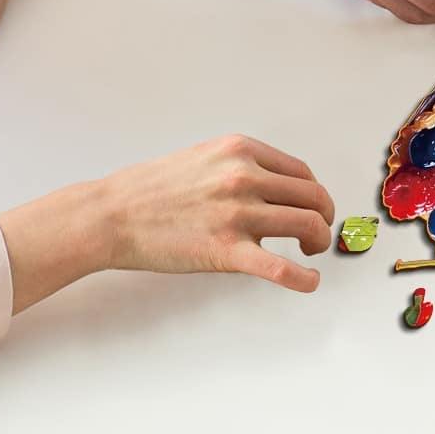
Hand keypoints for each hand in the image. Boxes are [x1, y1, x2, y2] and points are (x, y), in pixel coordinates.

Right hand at [0, 135, 336, 311]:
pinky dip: (304, 278)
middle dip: (323, 217)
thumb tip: (275, 186)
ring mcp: (237, 214)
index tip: (313, 208)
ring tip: (310, 251)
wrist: (111, 214)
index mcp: (240, 151)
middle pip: (313, 197)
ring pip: (307, 224)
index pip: (302, 172)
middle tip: (317, 232)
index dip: (314, 194)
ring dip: (317, 240)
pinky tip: (310, 281)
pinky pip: (281, 268)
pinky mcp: (227, 251)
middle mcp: (244, 177)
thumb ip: (241, 166)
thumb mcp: (204, 157)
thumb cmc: (151, 189)